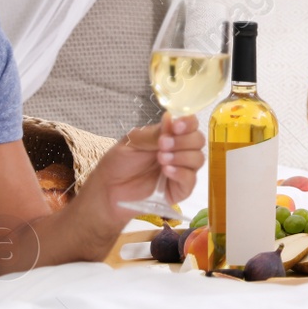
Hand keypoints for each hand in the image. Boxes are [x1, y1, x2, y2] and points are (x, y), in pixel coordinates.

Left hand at [89, 112, 205, 217]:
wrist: (109, 189)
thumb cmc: (119, 162)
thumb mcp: (133, 142)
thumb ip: (154, 133)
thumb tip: (171, 118)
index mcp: (170, 136)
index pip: (190, 125)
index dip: (188, 123)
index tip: (176, 127)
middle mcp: (180, 151)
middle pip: (198, 141)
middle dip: (183, 141)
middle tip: (162, 145)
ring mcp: (181, 171)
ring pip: (198, 159)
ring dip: (181, 156)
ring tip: (161, 159)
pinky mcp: (179, 190)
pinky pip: (191, 180)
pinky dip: (181, 173)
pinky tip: (166, 171)